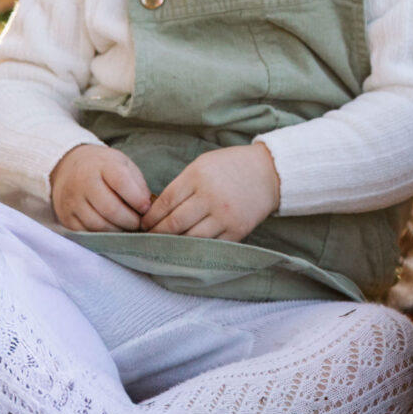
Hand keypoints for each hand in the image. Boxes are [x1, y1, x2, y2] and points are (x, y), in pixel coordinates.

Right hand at [50, 143, 151, 231]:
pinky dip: (102, 236)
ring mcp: (72, 201)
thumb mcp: (122, 164)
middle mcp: (84, 182)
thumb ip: (137, 183)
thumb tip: (147, 207)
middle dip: (130, 220)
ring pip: (98, 224)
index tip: (147, 208)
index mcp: (102, 165)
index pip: (121, 182)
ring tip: (127, 229)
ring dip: (118, 231)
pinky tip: (112, 231)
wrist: (67, 166)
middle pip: (110, 208)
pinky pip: (86, 233)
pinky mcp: (65, 217)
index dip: (137, 199)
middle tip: (139, 224)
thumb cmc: (102, 167)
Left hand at [141, 142, 280, 241]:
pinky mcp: (236, 231)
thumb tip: (157, 211)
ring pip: (190, 238)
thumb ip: (181, 185)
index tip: (142, 224)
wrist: (270, 172)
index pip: (165, 203)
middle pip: (174, 223)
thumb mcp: (202, 164)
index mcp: (198, 177)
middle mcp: (210, 197)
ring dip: (173, 244)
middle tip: (148, 239)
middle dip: (157, 234)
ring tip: (164, 246)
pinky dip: (195, 249)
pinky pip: (209, 246)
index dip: (150, 217)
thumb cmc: (231, 166)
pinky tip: (186, 249)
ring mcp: (224, 216)